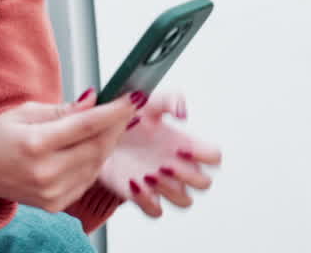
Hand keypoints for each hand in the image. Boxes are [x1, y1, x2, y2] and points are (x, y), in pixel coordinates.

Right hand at [0, 91, 135, 210]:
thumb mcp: (22, 113)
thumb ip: (61, 110)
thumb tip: (92, 101)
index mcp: (34, 144)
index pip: (87, 125)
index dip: (114, 112)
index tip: (131, 99)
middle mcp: (45, 172)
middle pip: (97, 146)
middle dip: (116, 126)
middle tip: (125, 109)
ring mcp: (52, 191)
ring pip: (97, 164)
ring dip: (108, 143)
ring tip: (109, 125)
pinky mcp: (56, 203)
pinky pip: (87, 180)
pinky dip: (94, 162)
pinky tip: (91, 147)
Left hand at [97, 90, 221, 217]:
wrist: (97, 135)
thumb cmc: (127, 120)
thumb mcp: (147, 103)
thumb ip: (168, 100)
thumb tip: (183, 112)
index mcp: (183, 144)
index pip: (213, 157)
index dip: (206, 155)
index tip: (183, 147)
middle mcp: (176, 166)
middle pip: (204, 183)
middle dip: (188, 175)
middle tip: (165, 163)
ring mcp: (162, 184)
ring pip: (184, 200)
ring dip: (171, 189)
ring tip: (149, 173)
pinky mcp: (143, 196)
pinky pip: (156, 210)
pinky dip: (147, 200)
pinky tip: (134, 183)